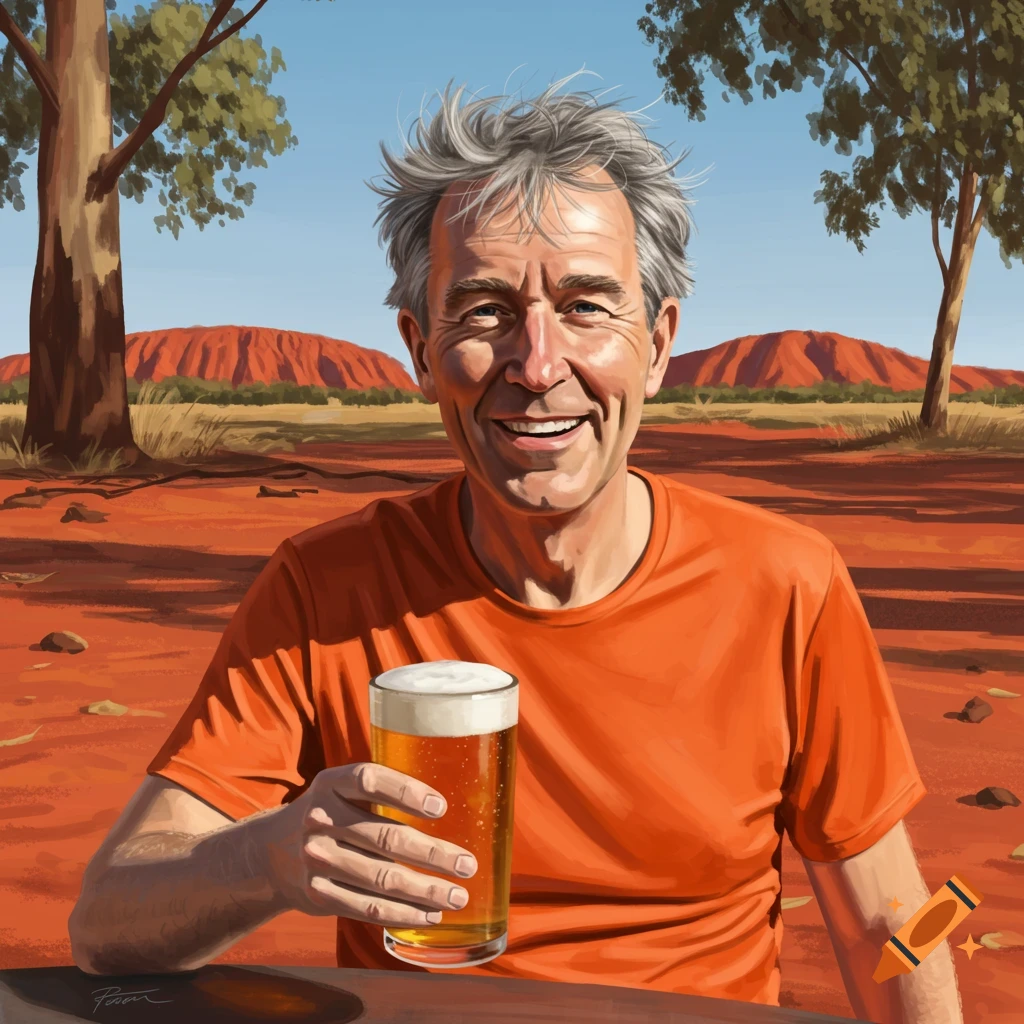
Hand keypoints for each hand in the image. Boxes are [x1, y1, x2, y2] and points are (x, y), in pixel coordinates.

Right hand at [252, 763, 477, 928]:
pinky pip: (367, 908)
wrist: (271, 853)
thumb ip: (381, 792)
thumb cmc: (329, 813)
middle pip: (386, 837)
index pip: (370, 781)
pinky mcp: (318, 894)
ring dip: (426, 890)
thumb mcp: (342, 789)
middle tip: (467, 864)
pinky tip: (429, 915)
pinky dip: (403, 914)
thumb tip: (446, 808)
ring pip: (382, 879)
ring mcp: (316, 859)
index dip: (406, 792)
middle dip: (434, 854)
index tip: (441, 807)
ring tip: (457, 895)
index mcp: (330, 783)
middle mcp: (320, 818)